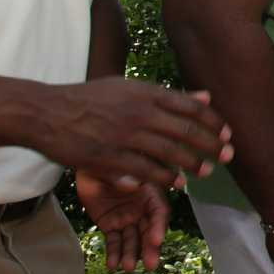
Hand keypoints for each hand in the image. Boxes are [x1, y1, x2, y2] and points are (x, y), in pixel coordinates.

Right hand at [37, 82, 231, 189]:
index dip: (214, 123)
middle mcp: (138, 113)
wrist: (46, 113)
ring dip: (192, 165)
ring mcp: (124, 136)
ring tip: (206, 173)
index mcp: (145, 94)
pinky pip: (145, 171)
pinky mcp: (109, 158)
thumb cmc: (90, 99)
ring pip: (169, 153)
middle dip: (211, 146)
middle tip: (227, 157)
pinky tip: (176, 185)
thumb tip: (206, 97)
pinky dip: (164, 179)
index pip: (191, 108)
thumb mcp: (129, 88)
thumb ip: (168, 96)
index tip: (227, 134)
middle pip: (186, 132)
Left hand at [76, 171, 170, 271]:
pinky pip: (113, 241)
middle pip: (148, 230)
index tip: (156, 240)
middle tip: (151, 265)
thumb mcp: (117, 163)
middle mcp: (141, 208)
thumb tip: (134, 185)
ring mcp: (126, 218)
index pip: (159, 212)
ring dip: (131, 254)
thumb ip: (126, 175)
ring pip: (131, 239)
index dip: (159, 226)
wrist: (87, 164)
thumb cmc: (107, 159)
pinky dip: (113, 253)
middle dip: (149, 248)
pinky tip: (112, 264)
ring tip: (127, 267)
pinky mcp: (110, 224)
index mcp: (150, 192)